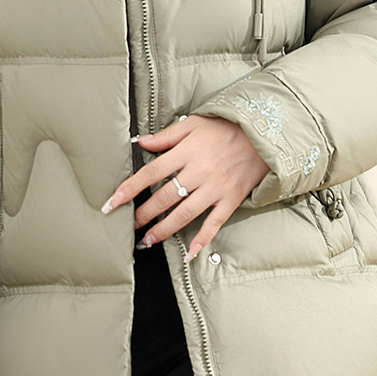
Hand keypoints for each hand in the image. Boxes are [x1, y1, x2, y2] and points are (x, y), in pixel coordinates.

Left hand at [101, 114, 268, 261]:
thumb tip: (141, 143)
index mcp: (187, 152)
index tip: (113, 201)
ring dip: (163, 230)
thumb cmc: (225, 128)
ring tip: (147, 240)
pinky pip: (214, 223)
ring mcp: (215, 189)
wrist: (263, 136)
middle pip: (165, 197)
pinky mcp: (230, 200)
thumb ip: (166, 136)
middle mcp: (200, 172)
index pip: (152, 172)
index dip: (130, 187)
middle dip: (144, 213)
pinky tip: (189, 251)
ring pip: (185, 214)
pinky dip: (202, 238)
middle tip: (129, 224)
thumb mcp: (194, 124)